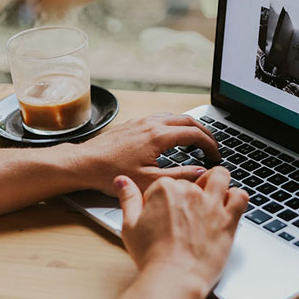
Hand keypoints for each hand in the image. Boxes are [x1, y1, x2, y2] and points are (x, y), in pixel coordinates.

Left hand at [72, 113, 219, 194]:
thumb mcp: (149, 181)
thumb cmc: (111, 173)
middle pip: (188, 120)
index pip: (195, 134)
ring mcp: (141, 121)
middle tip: (213, 146)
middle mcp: (151, 123)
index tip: (216, 156)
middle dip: (205, 132)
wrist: (82, 163)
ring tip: (198, 140)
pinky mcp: (133, 123)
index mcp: (158, 136)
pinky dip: (175, 124)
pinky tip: (173, 136)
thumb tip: (201, 173)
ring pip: (174, 116)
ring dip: (190, 126)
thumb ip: (179, 176)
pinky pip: (161, 118)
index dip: (210, 145)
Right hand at [114, 167, 248, 294]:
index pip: (167, 183)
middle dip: (191, 192)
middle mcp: (191, 191)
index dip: (164, 198)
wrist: (174, 278)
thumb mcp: (129, 225)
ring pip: (220, 177)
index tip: (163, 214)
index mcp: (165, 189)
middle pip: (193, 180)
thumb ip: (128, 199)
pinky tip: (228, 207)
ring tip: (211, 196)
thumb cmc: (151, 256)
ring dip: (217, 182)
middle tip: (186, 213)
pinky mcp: (228, 219)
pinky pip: (240, 196)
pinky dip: (236, 198)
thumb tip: (122, 180)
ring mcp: (212, 204)